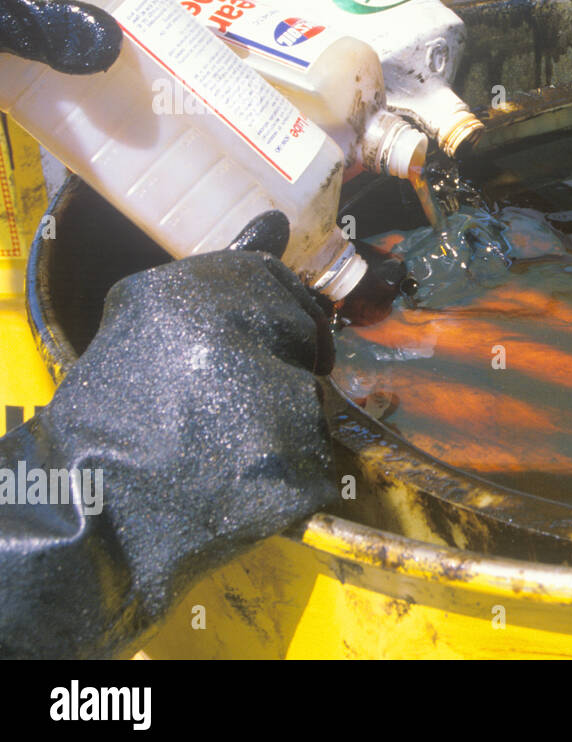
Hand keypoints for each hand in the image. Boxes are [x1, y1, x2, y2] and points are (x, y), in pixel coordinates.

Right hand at [0, 216, 337, 657]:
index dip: (270, 311)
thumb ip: (224, 276)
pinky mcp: (296, 468)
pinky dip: (288, 474)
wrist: (83, 519)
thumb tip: (278, 222)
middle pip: (305, 336)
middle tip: (226, 400)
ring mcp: (274, 406)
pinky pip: (317, 459)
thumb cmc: (108, 420)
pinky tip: (238, 481)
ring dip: (283, 420)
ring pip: (313, 399)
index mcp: (192, 294)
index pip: (275, 282)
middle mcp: (239, 339)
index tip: (255, 335)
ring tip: (221, 446)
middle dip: (282, 361)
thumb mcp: (145, 324)